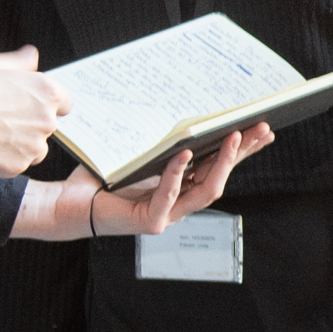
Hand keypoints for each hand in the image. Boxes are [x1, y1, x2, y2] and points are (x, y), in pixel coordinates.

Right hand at [0, 45, 67, 173]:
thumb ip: (20, 62)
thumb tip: (32, 56)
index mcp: (47, 91)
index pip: (64, 102)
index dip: (45, 103)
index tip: (29, 104)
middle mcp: (46, 120)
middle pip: (48, 125)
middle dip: (30, 122)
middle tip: (1, 116)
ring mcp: (33, 146)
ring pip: (35, 147)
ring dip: (21, 143)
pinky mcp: (16, 166)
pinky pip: (17, 163)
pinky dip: (6, 157)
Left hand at [88, 123, 272, 234]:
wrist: (68, 203)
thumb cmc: (101, 177)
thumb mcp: (140, 153)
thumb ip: (162, 142)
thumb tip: (184, 109)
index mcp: (181, 186)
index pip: (220, 166)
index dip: (244, 150)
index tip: (263, 128)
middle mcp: (180, 202)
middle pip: (221, 177)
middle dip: (243, 153)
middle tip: (259, 128)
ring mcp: (168, 215)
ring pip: (206, 190)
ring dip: (222, 163)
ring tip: (233, 138)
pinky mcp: (150, 222)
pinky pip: (170, 195)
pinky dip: (178, 173)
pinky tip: (185, 153)